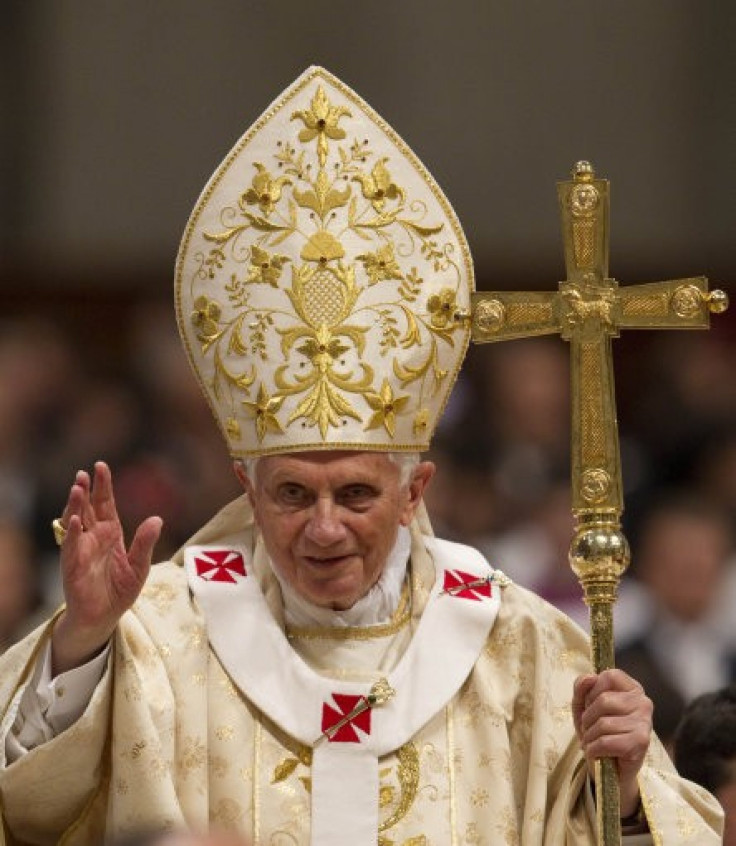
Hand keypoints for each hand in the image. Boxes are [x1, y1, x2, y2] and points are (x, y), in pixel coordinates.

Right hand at [52, 461, 161, 674]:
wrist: (105, 617)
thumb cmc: (121, 590)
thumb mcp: (140, 565)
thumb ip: (146, 542)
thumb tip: (157, 518)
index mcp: (110, 533)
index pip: (105, 503)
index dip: (103, 486)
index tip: (101, 466)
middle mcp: (93, 537)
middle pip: (88, 508)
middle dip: (85, 490)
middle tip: (84, 473)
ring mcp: (81, 550)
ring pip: (75, 521)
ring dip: (75, 505)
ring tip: (77, 487)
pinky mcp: (73, 565)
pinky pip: (70, 545)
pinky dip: (71, 532)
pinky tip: (74, 519)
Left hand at [572, 669, 652, 817]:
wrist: (610, 769)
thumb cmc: (598, 732)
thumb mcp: (583, 706)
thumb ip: (582, 687)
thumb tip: (589, 676)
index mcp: (632, 688)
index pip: (609, 676)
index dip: (593, 691)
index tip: (591, 705)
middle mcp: (643, 702)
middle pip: (604, 700)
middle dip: (587, 718)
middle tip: (589, 729)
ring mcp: (645, 723)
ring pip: (603, 723)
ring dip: (589, 736)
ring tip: (592, 742)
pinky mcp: (641, 743)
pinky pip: (606, 742)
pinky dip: (593, 749)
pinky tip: (596, 753)